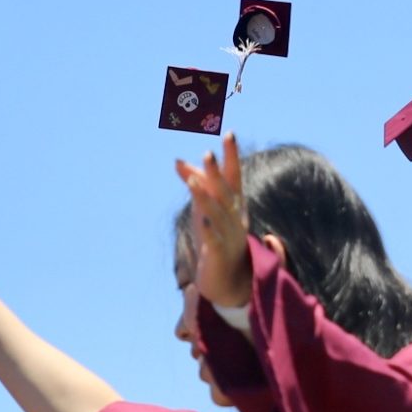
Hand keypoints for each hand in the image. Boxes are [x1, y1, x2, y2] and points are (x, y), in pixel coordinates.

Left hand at [175, 132, 251, 309]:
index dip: (231, 155)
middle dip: (216, 174)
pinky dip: (209, 231)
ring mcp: (229, 236)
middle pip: (226, 192)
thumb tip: (177, 161)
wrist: (228, 278)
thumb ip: (196, 184)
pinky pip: (214, 241)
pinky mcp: (218, 254)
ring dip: (206, 198)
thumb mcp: (206, 208)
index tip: (228, 134)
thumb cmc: (217, 235)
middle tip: (207, 153)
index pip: (234, 175)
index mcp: (234, 203)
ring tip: (193, 184)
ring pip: (218, 215)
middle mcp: (235, 217)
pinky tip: (202, 223)